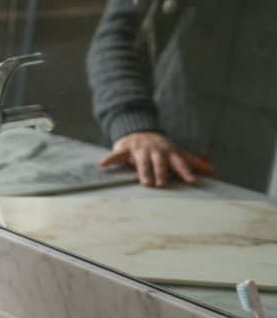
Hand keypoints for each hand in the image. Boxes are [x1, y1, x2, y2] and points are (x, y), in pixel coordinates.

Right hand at [99, 131, 214, 187]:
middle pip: (160, 164)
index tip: (192, 182)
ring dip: (143, 172)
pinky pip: (116, 155)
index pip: (180, 163)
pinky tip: (102, 164)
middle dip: (162, 173)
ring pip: (142, 162)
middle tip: (163, 185)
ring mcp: (140, 149)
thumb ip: (194, 163)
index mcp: (170, 152)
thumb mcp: (178, 153)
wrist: (139, 131)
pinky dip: (110, 159)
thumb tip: (214, 172)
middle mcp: (156, 151)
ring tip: (145, 183)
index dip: (186, 172)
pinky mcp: (124, 149)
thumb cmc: (161, 148)